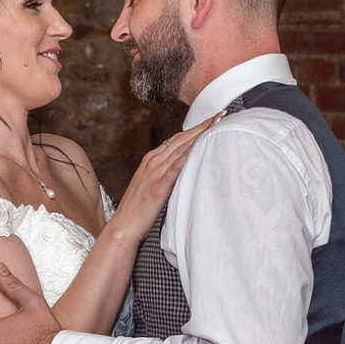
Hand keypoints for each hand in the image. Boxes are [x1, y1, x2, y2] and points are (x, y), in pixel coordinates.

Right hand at [115, 117, 216, 235]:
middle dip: (202, 125)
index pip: (177, 139)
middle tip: (221, 114)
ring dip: (201, 133)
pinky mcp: (159, 183)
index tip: (211, 120)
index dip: (195, 129)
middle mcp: (153, 161)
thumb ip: (167, 178)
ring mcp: (155, 170)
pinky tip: (204, 144)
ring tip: (217, 122)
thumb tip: (187, 175)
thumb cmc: (139, 214)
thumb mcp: (153, 189)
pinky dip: (192, 151)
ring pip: (182, 146)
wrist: (123, 228)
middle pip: (182, 138)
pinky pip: (178, 164)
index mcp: (151, 161)